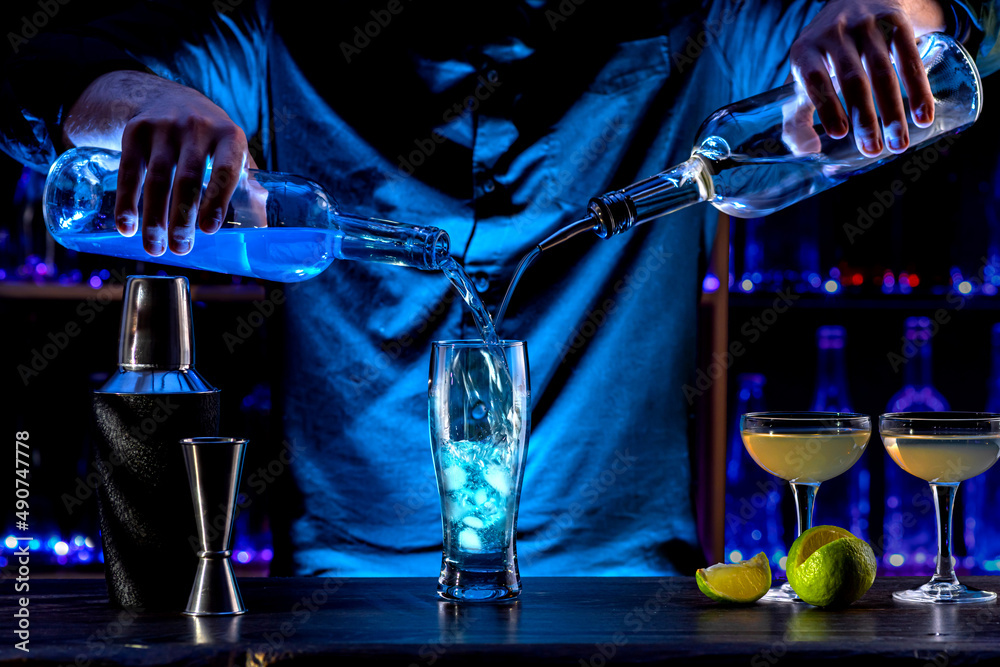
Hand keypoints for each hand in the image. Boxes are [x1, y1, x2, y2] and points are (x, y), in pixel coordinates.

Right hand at [62, 70, 257, 255]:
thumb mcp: (233, 153)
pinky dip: (126, 202)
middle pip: (188, 179)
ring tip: (155, 248)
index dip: (217, 201)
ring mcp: (164, 127)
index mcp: (229, 136)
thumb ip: (248, 186)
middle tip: (180, 249)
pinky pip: (129, 171)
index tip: (208, 230)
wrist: (169, 99)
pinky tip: (126, 227)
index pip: (225, 170)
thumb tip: (262, 228)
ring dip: (154, 218)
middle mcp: (197, 128)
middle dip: (182, 218)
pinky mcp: (136, 132)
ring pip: (157, 179)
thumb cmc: (211, 140)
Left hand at [789, 0, 946, 156]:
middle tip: (874, 150)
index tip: (839, 134)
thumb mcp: (801, 82)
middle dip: (864, 118)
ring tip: (899, 144)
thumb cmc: (823, 57)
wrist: (856, 2)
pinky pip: (908, 58)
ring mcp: (865, 25)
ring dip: (893, 111)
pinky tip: (922, 116)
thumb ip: (797, 120)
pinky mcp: (894, 22)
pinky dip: (917, 89)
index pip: (815, 79)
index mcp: (805, 51)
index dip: (827, 106)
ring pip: (882, 71)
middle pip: (852, 79)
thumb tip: (807, 152)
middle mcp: (834, 34)